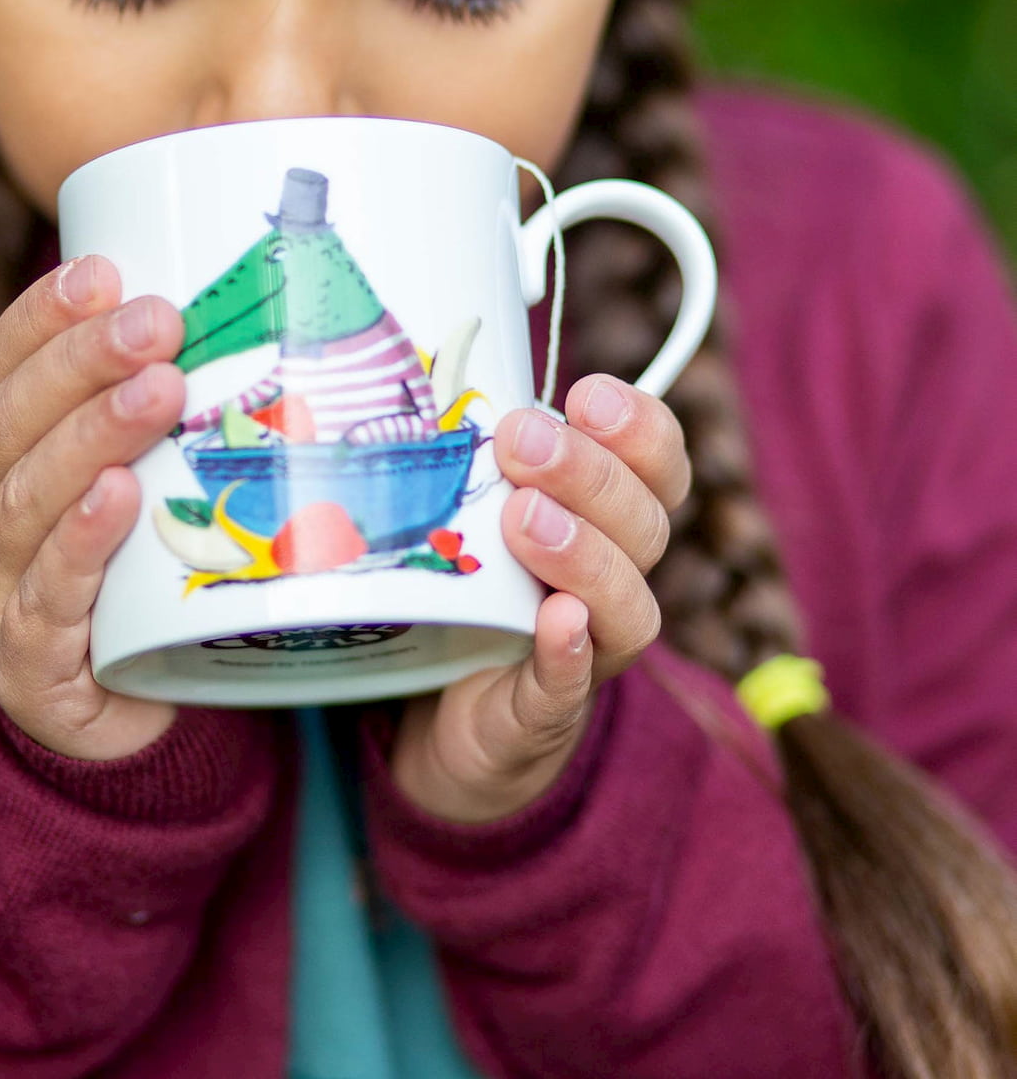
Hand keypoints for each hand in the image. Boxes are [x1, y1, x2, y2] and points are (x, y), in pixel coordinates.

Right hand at [0, 255, 184, 759]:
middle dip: (83, 360)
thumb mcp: (178, 484)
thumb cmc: (168, 582)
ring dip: (91, 436)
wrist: (143, 723)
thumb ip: (208, 408)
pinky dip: (78, 545)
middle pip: (15, 421)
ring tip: (158, 392)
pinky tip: (116, 501)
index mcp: (20, 457)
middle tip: (160, 321)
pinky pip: (44, 600)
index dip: (46, 315)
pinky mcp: (32, 667)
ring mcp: (6, 591)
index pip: (8, 367)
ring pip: (26, 500)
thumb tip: (308, 305)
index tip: (104, 268)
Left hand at [389, 375, 689, 822]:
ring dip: (583, 554)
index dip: (639, 427)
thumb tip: (417, 366)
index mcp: (610, 520)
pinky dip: (568, 654)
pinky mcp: (541, 712)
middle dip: (589, 475)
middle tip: (523, 440)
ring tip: (526, 519)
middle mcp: (615, 581)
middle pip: (645, 525)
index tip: (586, 394)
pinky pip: (569, 686)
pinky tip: (556, 620)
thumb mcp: (471, 506)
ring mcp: (588, 652)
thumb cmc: (466, 585)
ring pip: (627, 604)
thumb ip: (473, 449)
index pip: (659, 465)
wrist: (443, 712)